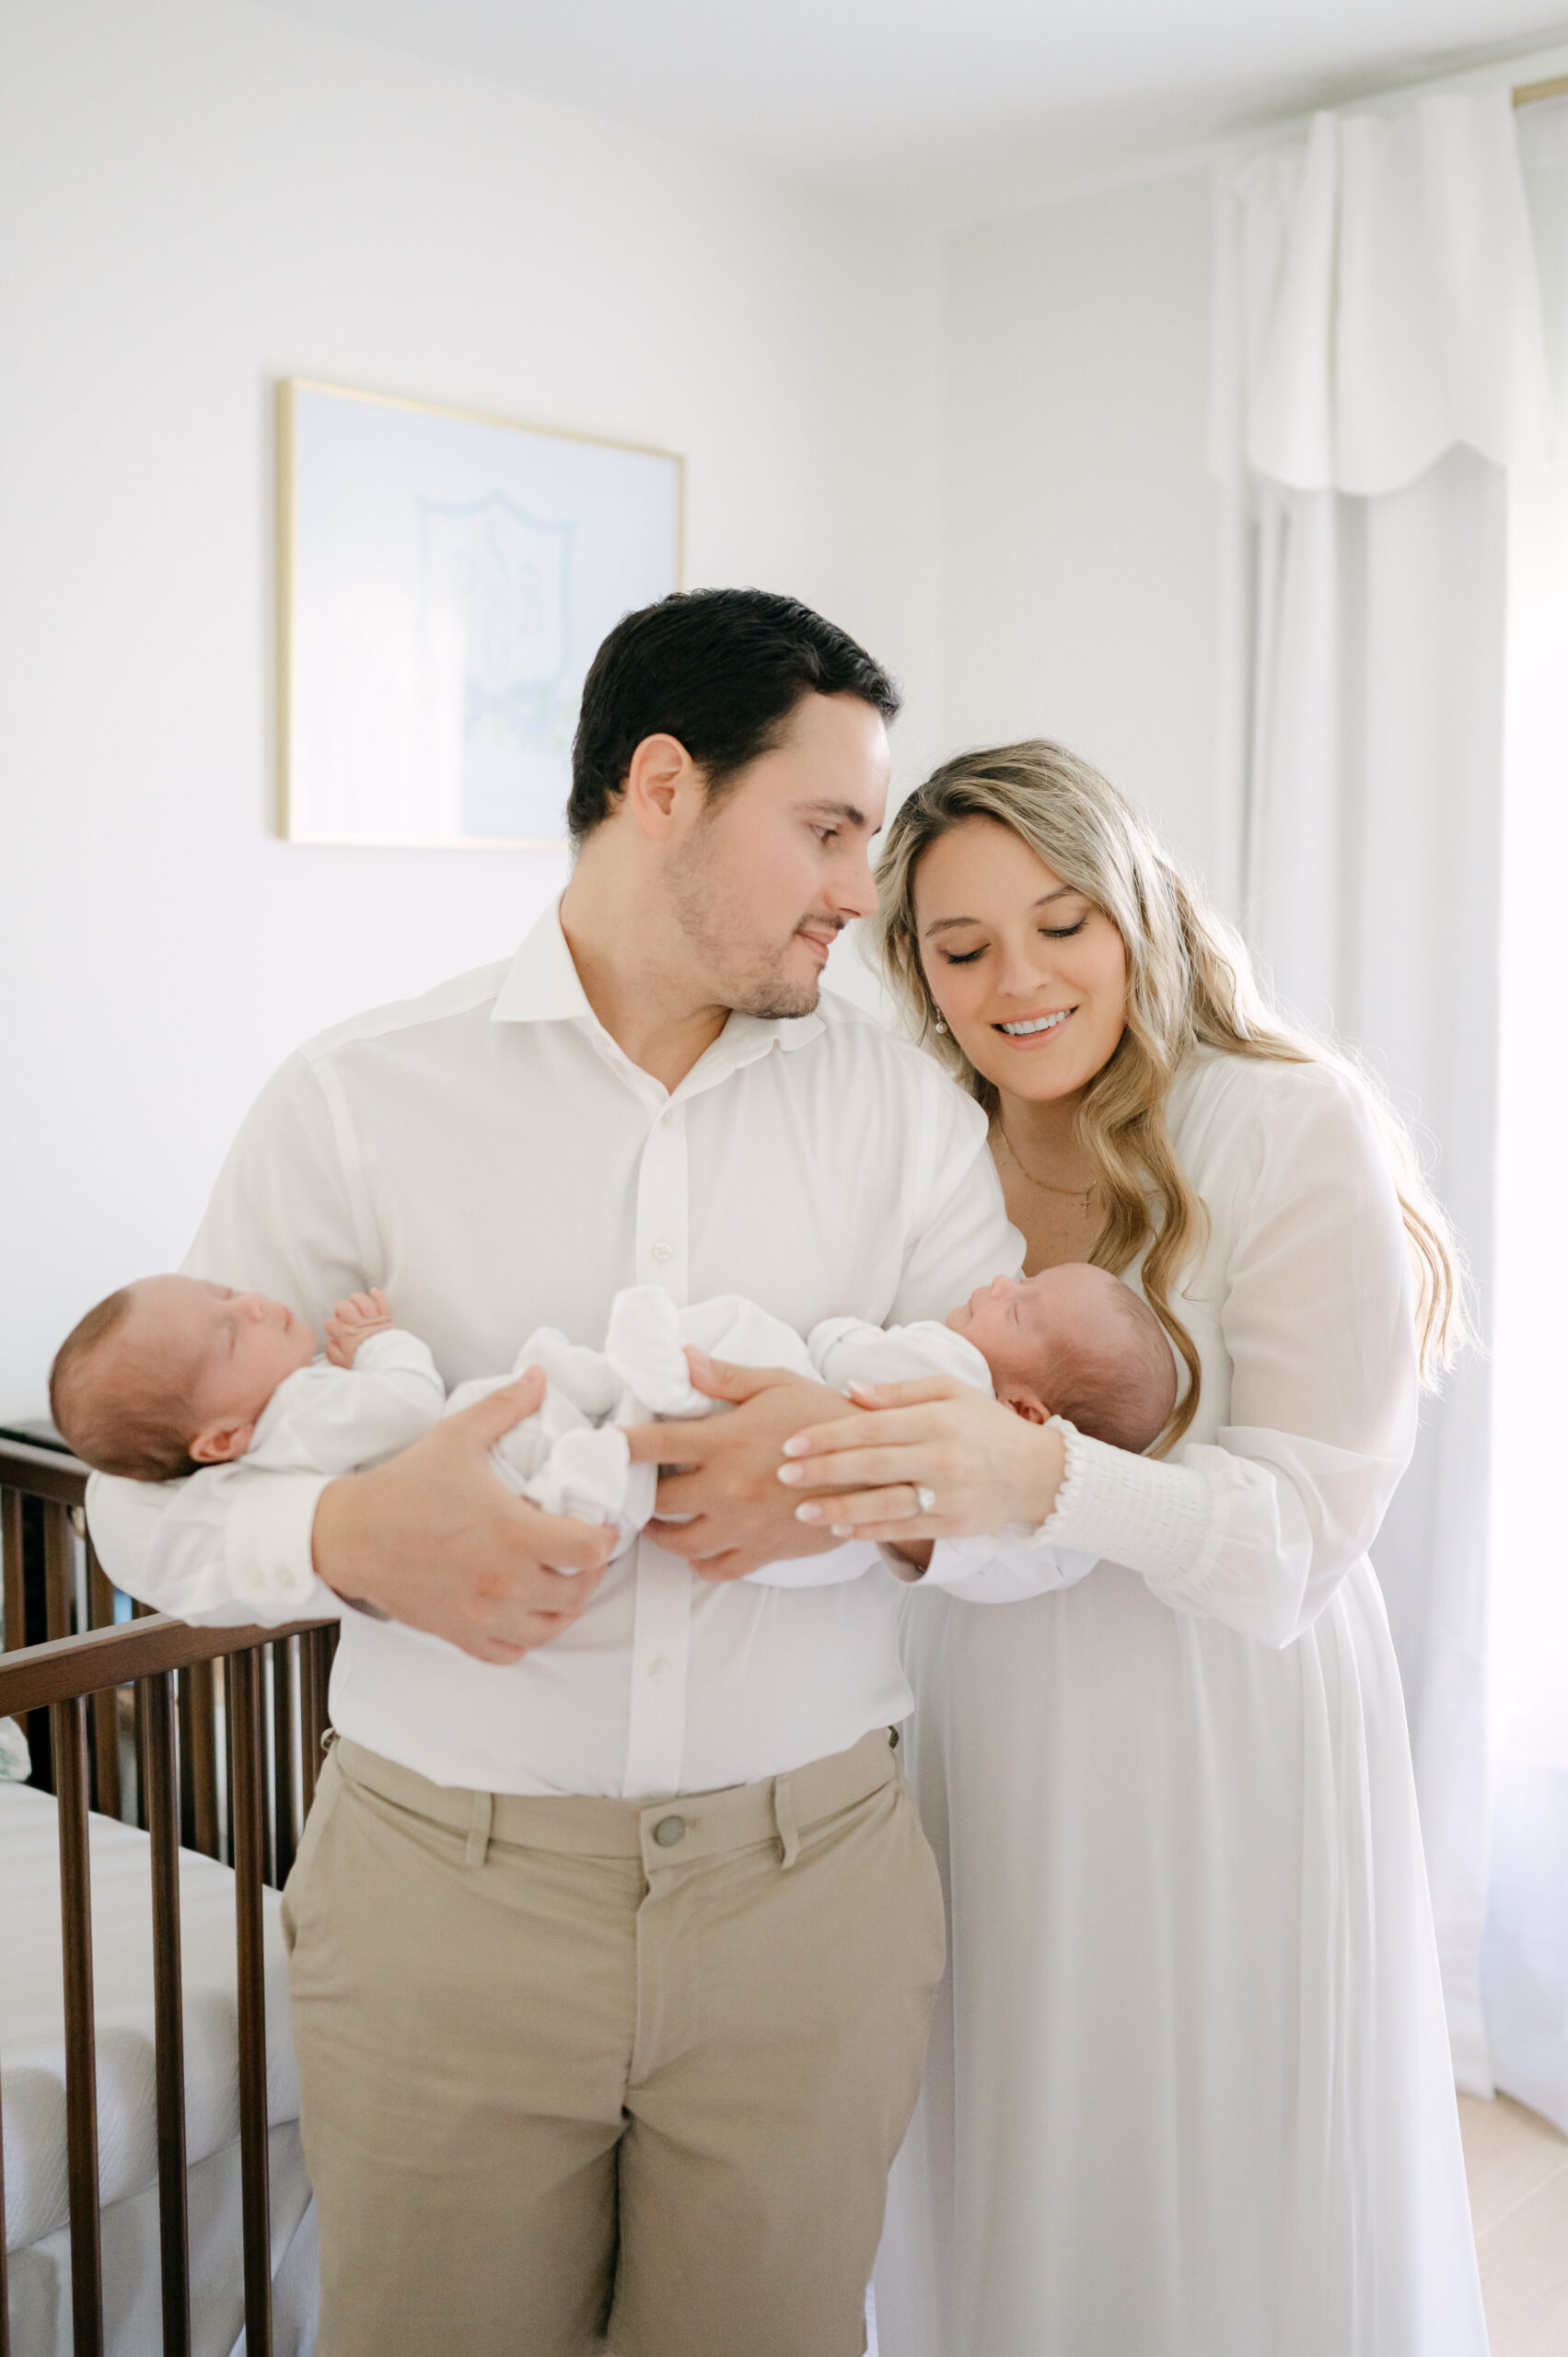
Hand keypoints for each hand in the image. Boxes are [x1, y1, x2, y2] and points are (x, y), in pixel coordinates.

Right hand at [312, 1373, 615, 1661]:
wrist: (348, 1535)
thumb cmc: (402, 1489)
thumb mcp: (457, 1437)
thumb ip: (505, 1407)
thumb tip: (538, 1376)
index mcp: (513, 1534)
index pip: (590, 1550)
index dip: (604, 1537)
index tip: (597, 1524)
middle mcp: (505, 1582)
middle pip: (579, 1592)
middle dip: (589, 1570)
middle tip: (581, 1550)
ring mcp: (484, 1614)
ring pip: (552, 1627)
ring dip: (564, 1605)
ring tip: (558, 1579)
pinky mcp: (461, 1634)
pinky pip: (513, 1651)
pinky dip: (527, 1635)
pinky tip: (523, 1609)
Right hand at [325, 1287, 396, 1368]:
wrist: (387, 1362)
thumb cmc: (364, 1362)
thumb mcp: (342, 1362)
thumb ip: (332, 1352)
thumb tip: (329, 1342)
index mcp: (346, 1335)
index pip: (330, 1323)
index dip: (331, 1327)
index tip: (334, 1331)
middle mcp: (357, 1324)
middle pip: (343, 1306)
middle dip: (340, 1308)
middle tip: (342, 1315)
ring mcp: (372, 1319)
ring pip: (361, 1300)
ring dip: (355, 1299)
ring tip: (354, 1304)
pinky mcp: (385, 1317)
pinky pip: (382, 1301)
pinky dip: (378, 1295)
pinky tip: (372, 1291)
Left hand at [621, 1350, 865, 1581]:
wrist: (875, 1467)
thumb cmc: (825, 1418)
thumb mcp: (776, 1384)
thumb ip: (723, 1376)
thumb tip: (682, 1357)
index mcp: (725, 1442)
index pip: (655, 1445)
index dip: (622, 1445)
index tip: (605, 1445)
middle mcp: (727, 1489)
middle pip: (659, 1502)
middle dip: (641, 1494)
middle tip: (638, 1485)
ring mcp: (744, 1526)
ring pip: (680, 1544)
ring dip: (662, 1533)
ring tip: (659, 1520)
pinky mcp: (763, 1551)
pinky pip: (716, 1568)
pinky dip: (699, 1562)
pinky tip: (698, 1547)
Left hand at [776, 1375, 1067, 1547]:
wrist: (1039, 1473)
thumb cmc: (986, 1425)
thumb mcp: (950, 1392)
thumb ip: (898, 1393)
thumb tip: (850, 1391)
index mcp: (939, 1419)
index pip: (873, 1427)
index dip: (830, 1435)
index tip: (792, 1441)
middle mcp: (944, 1458)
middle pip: (873, 1465)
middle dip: (824, 1470)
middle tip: (783, 1473)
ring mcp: (950, 1496)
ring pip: (885, 1505)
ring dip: (840, 1509)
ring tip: (801, 1511)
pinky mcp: (954, 1525)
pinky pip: (904, 1530)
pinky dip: (870, 1532)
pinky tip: (839, 1530)